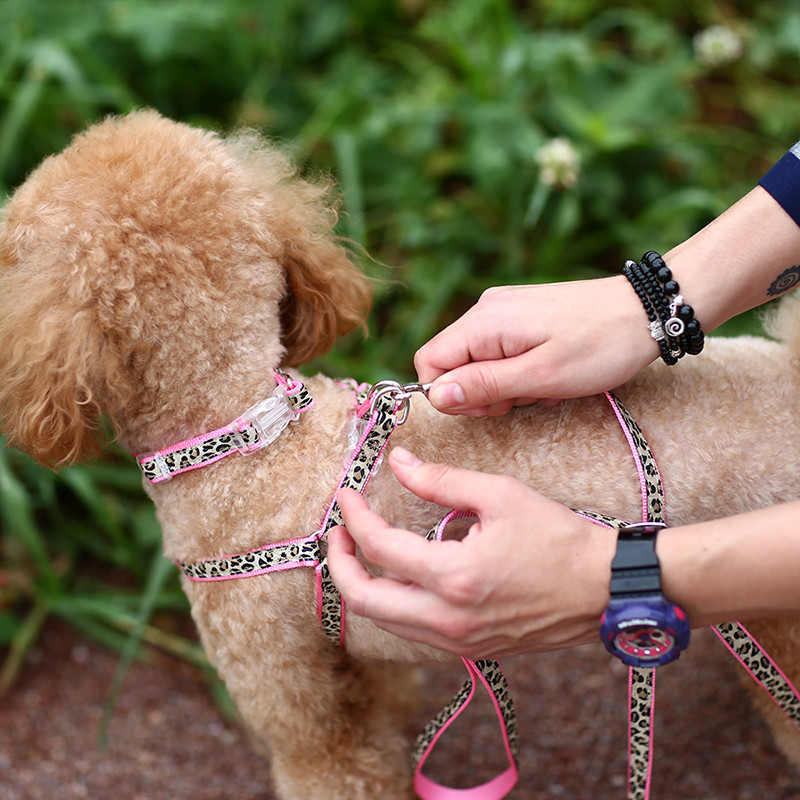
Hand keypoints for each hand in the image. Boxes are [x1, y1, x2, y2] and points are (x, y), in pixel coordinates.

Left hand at [327, 447, 616, 659]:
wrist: (605, 588)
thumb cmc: (559, 538)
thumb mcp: (501, 495)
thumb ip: (441, 479)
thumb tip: (398, 463)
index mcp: (456, 577)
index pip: (381, 548)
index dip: (354, 519)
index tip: (346, 496)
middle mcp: (450, 619)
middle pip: (365, 601)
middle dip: (340, 564)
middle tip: (340, 532)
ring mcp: (459, 641)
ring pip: (384, 622)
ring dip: (363, 585)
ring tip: (362, 550)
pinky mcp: (470, 649)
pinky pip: (412, 631)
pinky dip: (392, 604)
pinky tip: (399, 576)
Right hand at [414, 275, 658, 414]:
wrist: (644, 312)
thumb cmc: (598, 346)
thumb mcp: (540, 377)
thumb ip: (483, 386)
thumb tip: (436, 395)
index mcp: (484, 322)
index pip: (429, 362)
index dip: (450, 395)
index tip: (491, 405)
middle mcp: (486, 310)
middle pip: (452, 363)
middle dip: (481, 392)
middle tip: (523, 398)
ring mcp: (503, 309)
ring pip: (476, 361)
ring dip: (504, 384)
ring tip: (543, 385)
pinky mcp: (520, 314)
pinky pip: (498, 351)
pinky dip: (518, 370)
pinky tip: (547, 373)